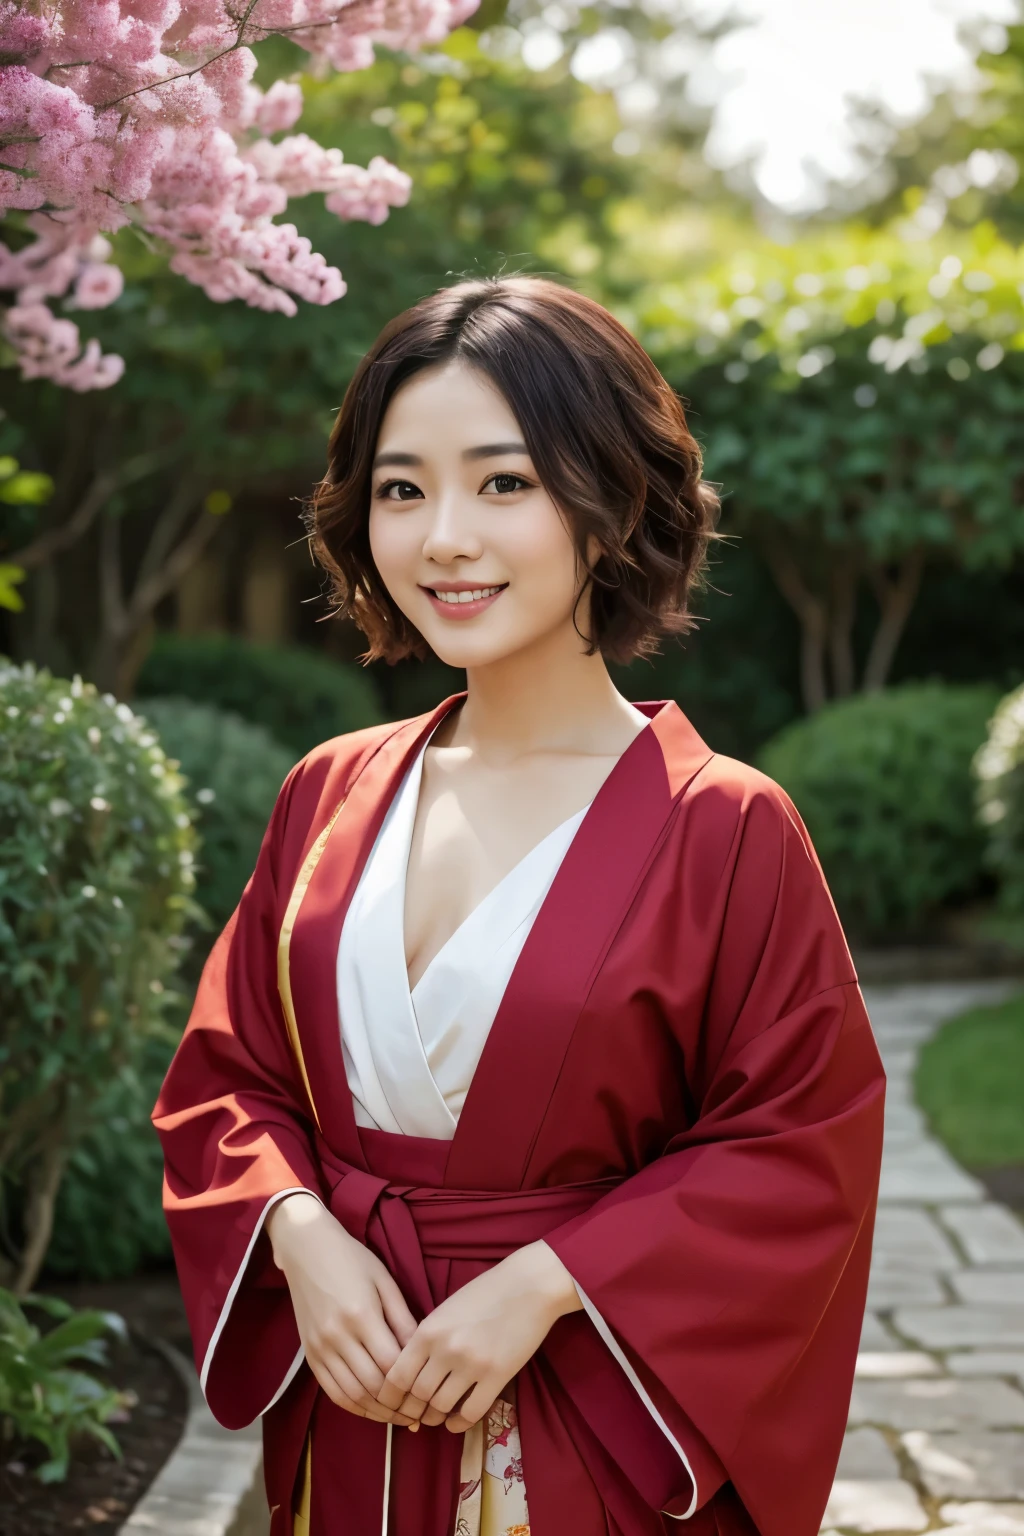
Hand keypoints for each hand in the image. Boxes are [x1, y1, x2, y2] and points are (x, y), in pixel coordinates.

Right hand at [266, 1192, 420, 1428]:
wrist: (307, 1249)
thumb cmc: (352, 1259)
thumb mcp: (384, 1281)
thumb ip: (402, 1318)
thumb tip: (422, 1351)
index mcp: (361, 1315)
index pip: (391, 1364)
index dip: (412, 1385)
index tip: (430, 1394)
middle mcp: (338, 1336)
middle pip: (373, 1386)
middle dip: (399, 1406)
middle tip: (421, 1415)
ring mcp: (320, 1348)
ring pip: (352, 1395)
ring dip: (378, 1412)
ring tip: (401, 1418)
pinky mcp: (309, 1355)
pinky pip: (332, 1391)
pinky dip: (353, 1406)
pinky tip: (372, 1410)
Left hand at [374, 1240, 582, 1434]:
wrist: (528, 1285)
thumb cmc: (485, 1291)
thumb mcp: (445, 1310)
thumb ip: (426, 1338)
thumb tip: (411, 1371)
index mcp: (428, 1330)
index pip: (396, 1376)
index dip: (390, 1398)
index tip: (393, 1404)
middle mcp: (445, 1350)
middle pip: (417, 1396)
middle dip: (413, 1410)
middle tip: (415, 1414)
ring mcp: (472, 1365)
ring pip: (441, 1407)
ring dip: (436, 1416)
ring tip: (437, 1415)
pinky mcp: (497, 1376)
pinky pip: (471, 1412)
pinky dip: (459, 1422)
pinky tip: (456, 1420)